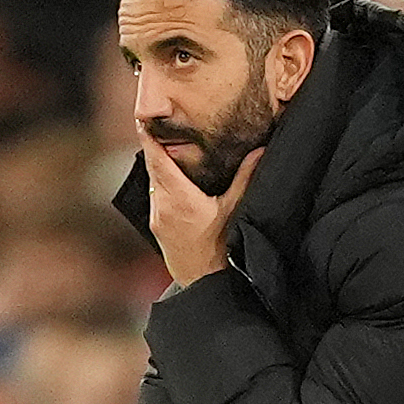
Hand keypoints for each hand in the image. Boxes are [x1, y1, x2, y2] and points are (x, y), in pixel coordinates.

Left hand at [138, 137, 260, 287]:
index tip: (143, 118)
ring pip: (153, 183)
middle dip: (154, 145)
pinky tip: (174, 179)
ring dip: (158, 165)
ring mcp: (157, 217)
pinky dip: (161, 183)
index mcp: (179, 198)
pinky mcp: (158, 227)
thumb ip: (245, 178)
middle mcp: (162, 205)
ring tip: (166, 146)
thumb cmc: (222, 250)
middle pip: (153, 167)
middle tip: (155, 124)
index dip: (149, 137)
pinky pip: (156, 197)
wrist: (204, 285)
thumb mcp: (235, 211)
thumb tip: (260, 150)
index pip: (158, 159)